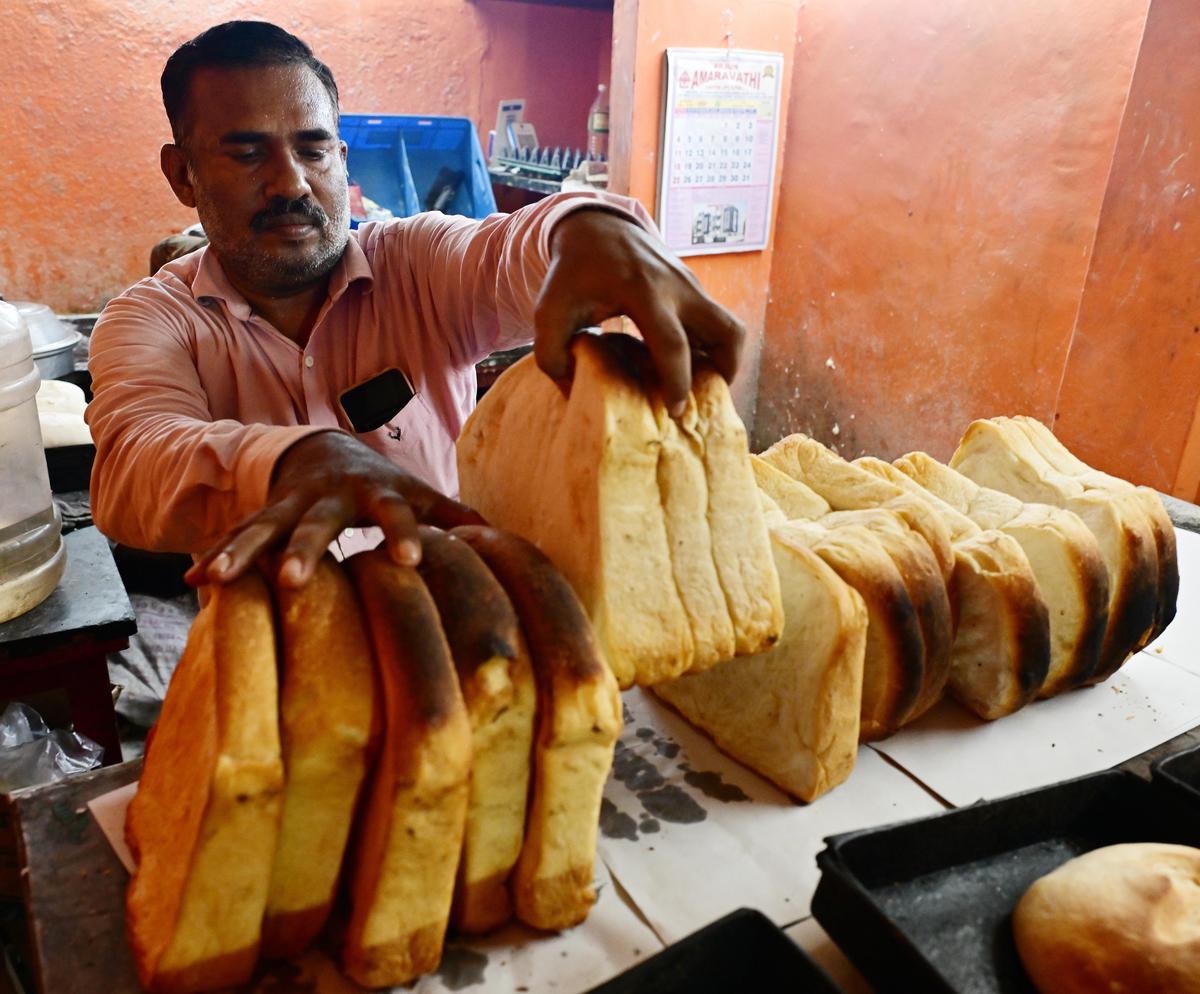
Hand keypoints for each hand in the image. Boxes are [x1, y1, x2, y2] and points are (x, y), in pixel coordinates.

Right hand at [184, 431, 483, 587]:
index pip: (394, 514)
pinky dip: (215, 557)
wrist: (328, 451)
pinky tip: (193, 581)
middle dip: (305, 550)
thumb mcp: (423, 495)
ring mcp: (290, 506)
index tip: (411, 562)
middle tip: (292, 580)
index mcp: (376, 493)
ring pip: (262, 528)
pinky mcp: (263, 517)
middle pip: (316, 524)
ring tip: (217, 578)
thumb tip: (506, 544)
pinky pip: (235, 537)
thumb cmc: (387, 487)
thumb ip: (459, 517)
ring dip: (241, 552)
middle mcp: (329, 497)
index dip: (402, 535)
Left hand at [534, 208, 745, 415]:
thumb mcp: (549, 311)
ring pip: (730, 328)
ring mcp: (691, 285)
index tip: (675, 411)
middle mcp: (677, 288)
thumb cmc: (571, 274)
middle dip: (724, 373)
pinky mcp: (694, 288)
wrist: (595, 227)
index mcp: (643, 292)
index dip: (677, 382)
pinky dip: (709, 347)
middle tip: (702, 401)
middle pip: (727, 332)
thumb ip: (552, 355)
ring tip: (698, 385)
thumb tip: (575, 394)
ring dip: (724, 360)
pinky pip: (716, 323)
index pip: (672, 344)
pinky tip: (685, 365)